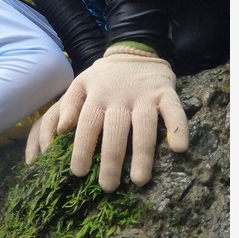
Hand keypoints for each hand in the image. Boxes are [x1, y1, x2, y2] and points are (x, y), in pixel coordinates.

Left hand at [25, 45, 187, 191]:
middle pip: (115, 131)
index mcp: (96, 96)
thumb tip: (60, 130)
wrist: (134, 51)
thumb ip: (68, 105)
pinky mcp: (166, 92)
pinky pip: (174, 110)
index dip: (82, 148)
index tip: (78, 172)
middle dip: (111, 160)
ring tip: (139, 180)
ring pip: (144, 126)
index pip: (88, 124)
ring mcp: (144, 95)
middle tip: (107, 186)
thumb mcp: (80, 84)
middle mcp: (120, 97)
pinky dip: (179, 128)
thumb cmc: (103, 77)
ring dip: (142, 153)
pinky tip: (179, 149)